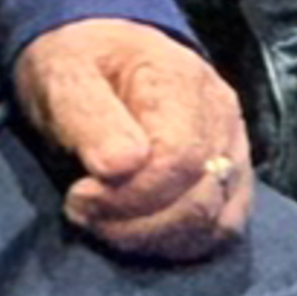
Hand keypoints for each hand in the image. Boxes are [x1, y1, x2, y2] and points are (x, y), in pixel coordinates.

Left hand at [11, 17, 250, 261]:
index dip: (129, 194)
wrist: (99, 52)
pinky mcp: (230, 180)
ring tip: (103, 225)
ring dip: (154, 238)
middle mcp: (221, 116)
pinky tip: (133, 233)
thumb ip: (89, 116)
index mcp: (182, 79)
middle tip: (83, 215)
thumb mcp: (63, 72)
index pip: (178, 160)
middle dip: (136, 223)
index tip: (77, 197)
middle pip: (200, 199)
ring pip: (215, 222)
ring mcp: (233, 150)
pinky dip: (176, 242)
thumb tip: (118, 167)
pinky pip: (219, 229)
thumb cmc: (79, 61)